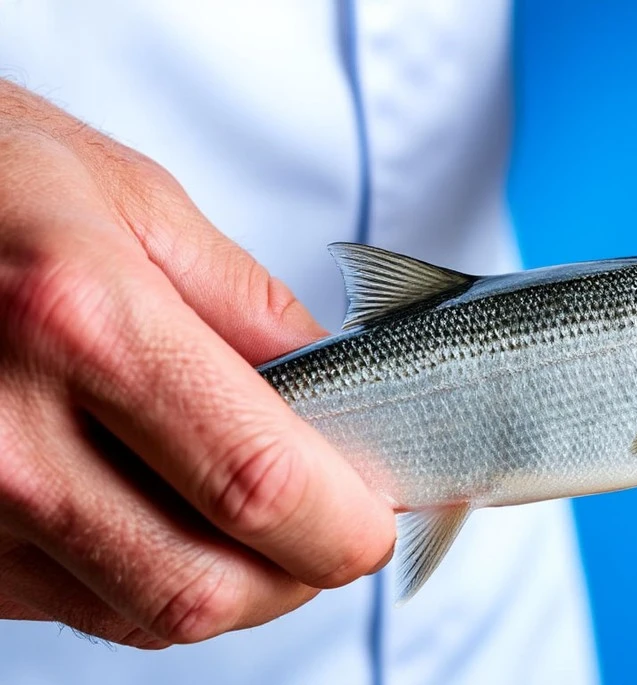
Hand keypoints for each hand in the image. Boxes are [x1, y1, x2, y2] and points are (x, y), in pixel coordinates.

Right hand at [0, 82, 395, 646]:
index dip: (342, 527)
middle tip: (329, 526)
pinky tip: (162, 516)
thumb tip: (343, 396)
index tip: (377, 521)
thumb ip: (252, 310)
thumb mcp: (138, 203)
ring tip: (250, 518)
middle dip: (297, 574)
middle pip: (203, 586)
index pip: (256, 482)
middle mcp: (7, 433)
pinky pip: (82, 608)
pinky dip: (150, 580)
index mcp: (80, 322)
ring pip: (146, 614)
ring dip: (231, 584)